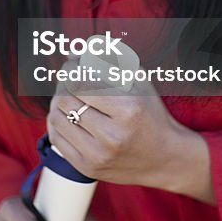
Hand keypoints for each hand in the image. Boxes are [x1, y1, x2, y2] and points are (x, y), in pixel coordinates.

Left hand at [47, 66, 214, 202]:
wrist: (165, 158)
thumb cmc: (151, 115)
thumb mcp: (140, 83)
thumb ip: (110, 61)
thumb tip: (75, 52)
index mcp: (127, 109)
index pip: (79, 83)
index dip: (70, 70)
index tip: (72, 65)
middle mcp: (111, 135)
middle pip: (65, 100)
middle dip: (63, 84)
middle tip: (68, 79)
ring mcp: (98, 155)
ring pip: (56, 119)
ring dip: (57, 103)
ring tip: (68, 96)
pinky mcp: (87, 168)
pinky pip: (56, 139)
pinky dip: (57, 123)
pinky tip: (67, 116)